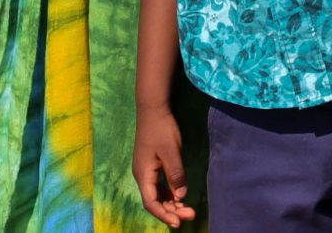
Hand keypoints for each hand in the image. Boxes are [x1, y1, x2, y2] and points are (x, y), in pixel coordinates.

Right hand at [132, 103, 194, 226]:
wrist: (153, 109)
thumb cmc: (162, 129)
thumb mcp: (171, 152)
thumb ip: (175, 175)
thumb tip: (181, 196)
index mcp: (143, 174)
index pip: (151, 203)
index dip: (164, 215)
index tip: (179, 222)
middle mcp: (141, 175)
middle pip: (155, 200)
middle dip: (171, 210)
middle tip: (190, 214)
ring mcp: (145, 170)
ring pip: (157, 194)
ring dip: (170, 203)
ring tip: (187, 209)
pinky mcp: (151, 165)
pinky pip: (158, 185)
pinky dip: (168, 193)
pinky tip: (179, 196)